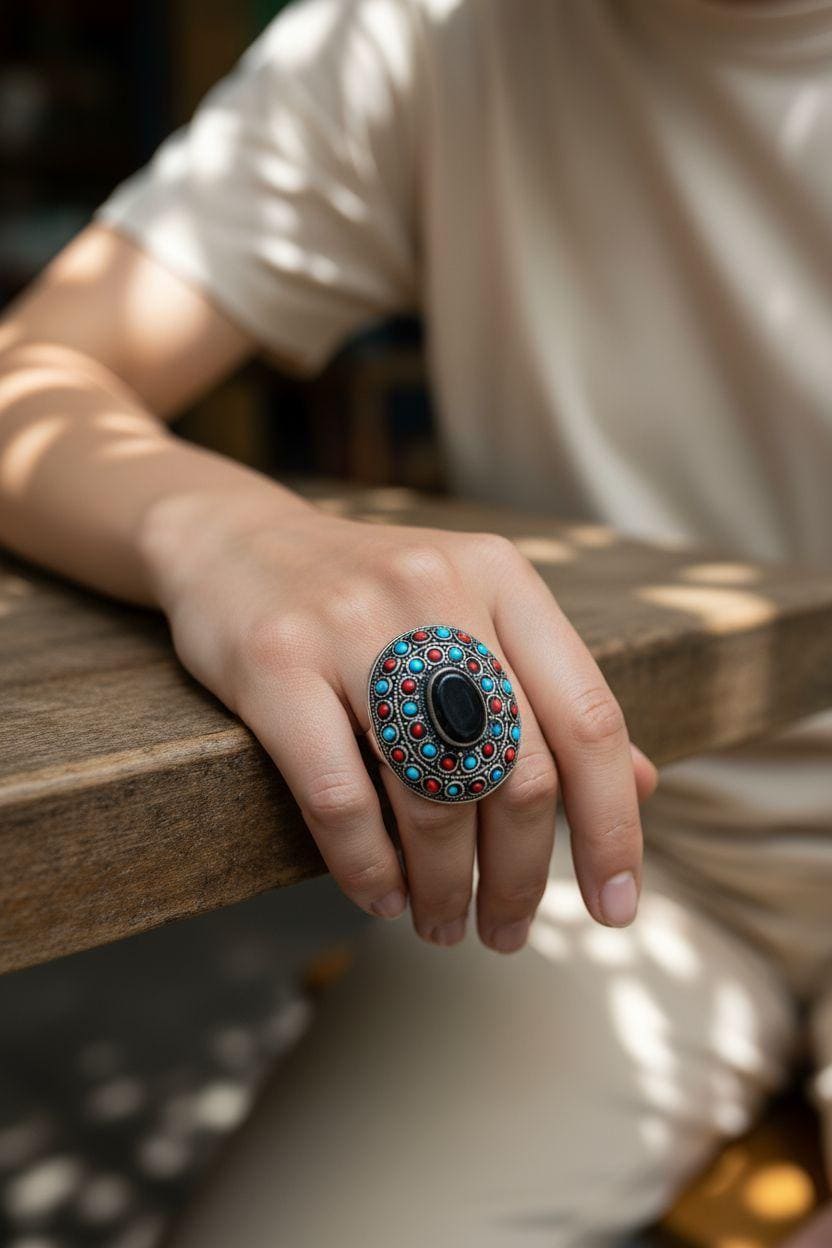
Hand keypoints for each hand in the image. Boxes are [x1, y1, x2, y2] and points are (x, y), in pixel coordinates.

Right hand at [141, 489, 656, 953]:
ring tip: (441, 923)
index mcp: (502, 579)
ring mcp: (352, 623)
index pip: (589, 717)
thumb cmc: (372, 598)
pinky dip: (367, 864)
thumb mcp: (476, 614)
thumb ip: (553, 693)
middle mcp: (438, 592)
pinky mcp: (275, 661)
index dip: (614, 824)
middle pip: (516, 770)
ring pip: (430, 793)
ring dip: (443, 885)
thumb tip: (647, 785)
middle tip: (504, 931)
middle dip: (518, 876)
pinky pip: (338, 795)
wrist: (235, 539)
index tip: (614, 907)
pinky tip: (378, 895)